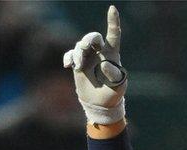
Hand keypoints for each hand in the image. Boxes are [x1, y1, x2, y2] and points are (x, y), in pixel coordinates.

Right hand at [63, 5, 127, 124]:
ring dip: (78, 53)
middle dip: (88, 39)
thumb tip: (103, 64)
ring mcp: (88, 57)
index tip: (112, 8)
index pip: (114, 34)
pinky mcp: (78, 64)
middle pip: (93, 37)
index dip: (113, 21)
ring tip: (78, 66)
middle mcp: (99, 52)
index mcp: (112, 53)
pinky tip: (67, 65)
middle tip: (85, 47)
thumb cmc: (113, 93)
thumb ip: (114, 74)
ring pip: (80, 46)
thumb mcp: (119, 86)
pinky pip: (70, 55)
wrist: (100, 104)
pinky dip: (68, 57)